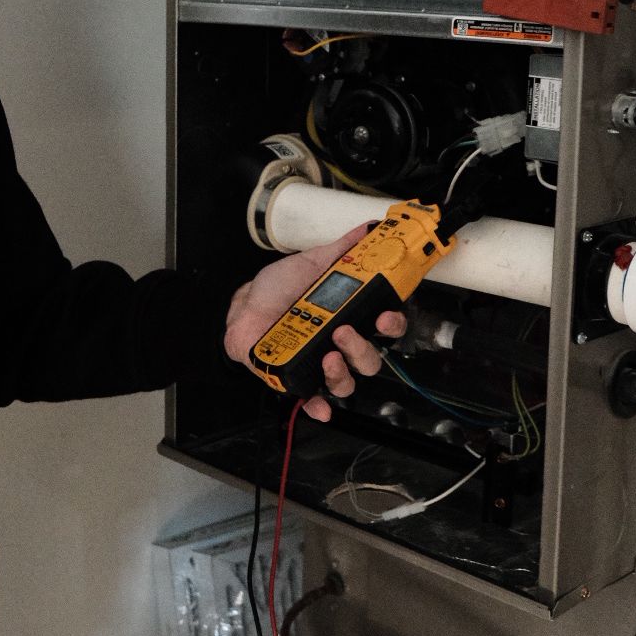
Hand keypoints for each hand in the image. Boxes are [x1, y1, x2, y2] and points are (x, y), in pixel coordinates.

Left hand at [224, 224, 405, 422]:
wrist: (243, 306)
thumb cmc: (277, 288)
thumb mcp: (310, 263)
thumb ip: (341, 250)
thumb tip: (367, 229)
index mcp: (349, 316)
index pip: (384, 327)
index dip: (392, 324)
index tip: (385, 316)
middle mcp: (339, 343)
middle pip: (369, 360)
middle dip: (362, 349)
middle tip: (344, 332)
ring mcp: (319, 364)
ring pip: (346, 381)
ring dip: (342, 373)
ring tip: (327, 355)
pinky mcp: (298, 379)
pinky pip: (314, 400)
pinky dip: (319, 406)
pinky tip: (320, 406)